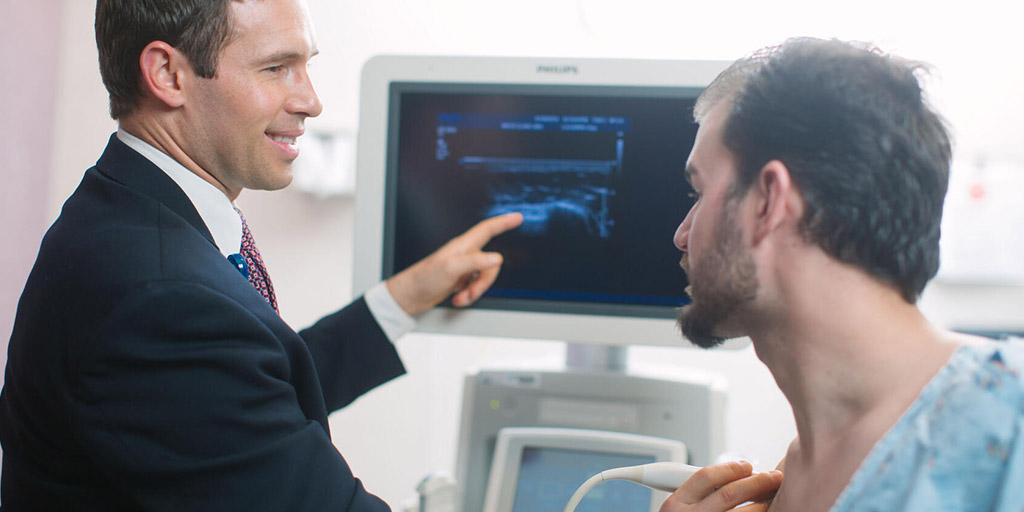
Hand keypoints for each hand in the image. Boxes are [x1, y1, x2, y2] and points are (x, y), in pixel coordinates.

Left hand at [386, 213, 522, 315]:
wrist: (411, 296)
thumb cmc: (425, 278)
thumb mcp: (451, 268)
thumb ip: (475, 262)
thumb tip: (496, 258)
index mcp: (463, 246)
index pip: (487, 229)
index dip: (504, 223)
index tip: (518, 217)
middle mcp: (465, 255)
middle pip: (491, 263)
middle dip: (485, 281)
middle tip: (472, 291)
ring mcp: (463, 268)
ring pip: (484, 277)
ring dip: (475, 291)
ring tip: (461, 297)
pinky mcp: (460, 280)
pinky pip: (475, 287)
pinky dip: (469, 295)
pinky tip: (458, 298)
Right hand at [659, 461, 782, 511]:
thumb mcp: (679, 510)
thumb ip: (698, 496)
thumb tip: (734, 478)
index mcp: (675, 506)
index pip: (706, 477)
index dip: (731, 469)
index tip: (746, 466)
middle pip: (729, 493)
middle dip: (757, 482)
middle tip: (774, 477)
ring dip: (763, 505)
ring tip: (772, 499)